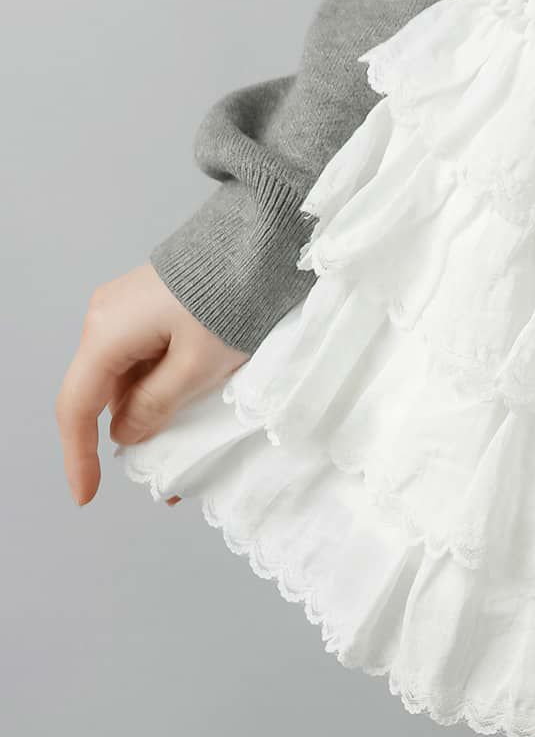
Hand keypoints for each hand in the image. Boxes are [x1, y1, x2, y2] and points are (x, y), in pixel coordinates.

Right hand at [56, 262, 249, 507]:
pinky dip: (161, 390)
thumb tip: (126, 432)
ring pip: (126, 380)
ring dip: (150, 415)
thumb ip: (156, 404)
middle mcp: (104, 320)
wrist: (256, 242)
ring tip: (188, 452)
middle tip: (164, 479)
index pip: (76, 407)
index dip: (78, 455)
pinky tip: (188, 413)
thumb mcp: (198, 366)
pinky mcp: (149, 309)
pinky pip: (145, 360)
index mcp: (106, 333)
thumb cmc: (231, 297)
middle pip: (102, 394)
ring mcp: (125, 312)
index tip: (87, 495)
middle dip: (127, 438)